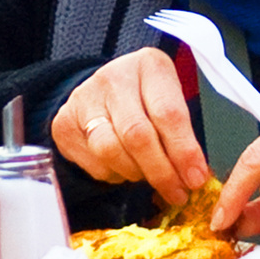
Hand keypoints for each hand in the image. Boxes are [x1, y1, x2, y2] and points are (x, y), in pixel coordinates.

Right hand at [51, 47, 208, 206]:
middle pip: (137, 135)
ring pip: (110, 151)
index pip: (168, 113)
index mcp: (149, 66)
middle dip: (161, 171)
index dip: (183, 151)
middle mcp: (113, 78)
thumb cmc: (147, 97)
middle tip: (178, 193)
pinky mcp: (63, 123)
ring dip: (136, 173)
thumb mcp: (171, 99)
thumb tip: (194, 176)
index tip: (196, 178)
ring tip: (149, 175)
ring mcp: (83, 99)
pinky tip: (125, 166)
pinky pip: (94, 163)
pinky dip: (115, 174)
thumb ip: (182, 132)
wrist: (103, 89)